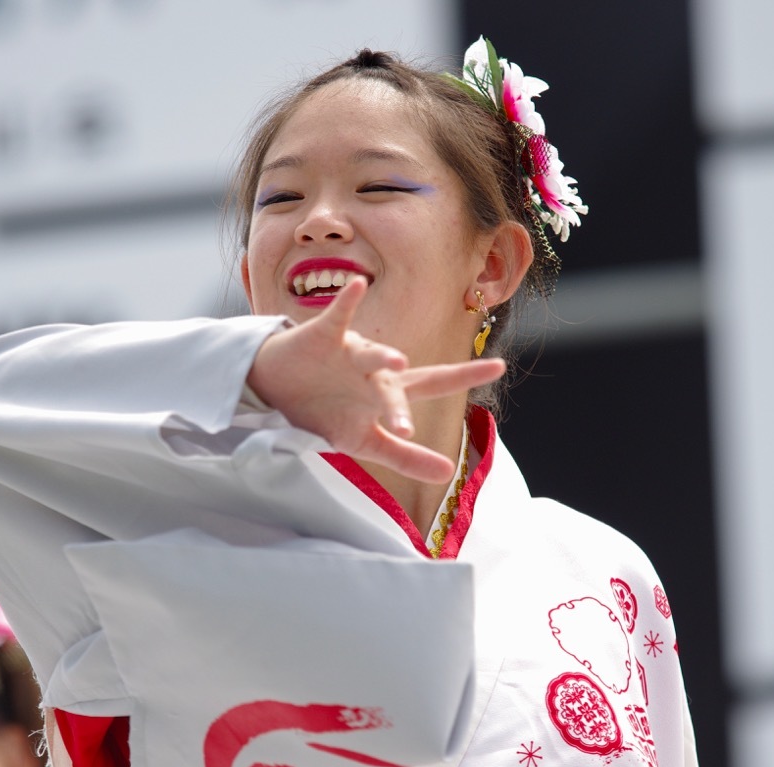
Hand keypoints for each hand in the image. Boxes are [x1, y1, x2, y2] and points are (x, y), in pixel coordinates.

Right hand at [246, 277, 504, 483]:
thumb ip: (406, 457)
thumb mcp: (365, 442)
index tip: (499, 365)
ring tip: (396, 364)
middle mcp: (375, 370)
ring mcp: (350, 351)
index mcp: (388, 391)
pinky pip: (337, 316)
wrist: (274, 391)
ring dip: (381, 357)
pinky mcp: (322, 336)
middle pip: (396, 385)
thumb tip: (448, 472)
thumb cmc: (323, 413)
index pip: (433, 383)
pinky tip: (357, 287)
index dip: (465, 375)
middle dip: (398, 407)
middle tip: (403, 427)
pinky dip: (346, 302)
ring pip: (370, 355)